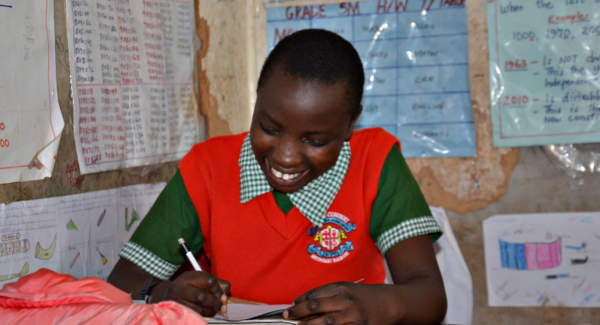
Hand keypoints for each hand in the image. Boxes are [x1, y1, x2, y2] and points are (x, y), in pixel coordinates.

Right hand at [156, 271, 230, 316]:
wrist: (167, 296)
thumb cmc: (190, 288)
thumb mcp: (200, 281)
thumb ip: (216, 285)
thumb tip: (225, 296)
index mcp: (188, 277)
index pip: (208, 280)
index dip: (218, 290)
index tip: (223, 297)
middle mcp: (179, 288)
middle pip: (201, 296)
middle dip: (214, 303)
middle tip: (222, 308)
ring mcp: (175, 302)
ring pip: (197, 310)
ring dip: (210, 312)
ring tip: (215, 312)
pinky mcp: (176, 312)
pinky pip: (193, 316)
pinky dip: (203, 317)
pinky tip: (206, 315)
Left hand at [283, 282, 399, 324]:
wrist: (391, 303)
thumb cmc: (365, 296)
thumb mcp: (347, 289)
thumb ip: (328, 295)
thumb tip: (304, 304)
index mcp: (342, 288)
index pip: (314, 294)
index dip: (301, 301)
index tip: (292, 306)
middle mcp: (346, 301)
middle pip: (316, 307)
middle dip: (298, 313)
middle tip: (287, 316)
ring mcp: (354, 316)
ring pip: (326, 323)